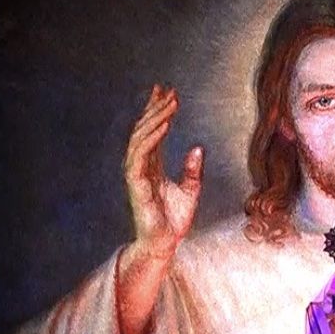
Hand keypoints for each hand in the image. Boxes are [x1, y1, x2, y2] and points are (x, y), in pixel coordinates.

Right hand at [123, 85, 202, 254]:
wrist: (165, 243)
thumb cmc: (174, 220)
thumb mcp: (191, 190)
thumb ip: (192, 169)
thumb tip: (197, 147)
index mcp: (152, 166)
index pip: (153, 132)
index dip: (158, 111)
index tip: (167, 92)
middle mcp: (141, 166)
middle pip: (145, 130)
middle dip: (155, 108)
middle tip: (167, 90)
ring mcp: (137, 174)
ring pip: (141, 138)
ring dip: (155, 118)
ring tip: (168, 103)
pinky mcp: (137, 184)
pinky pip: (141, 155)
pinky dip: (152, 138)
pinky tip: (163, 125)